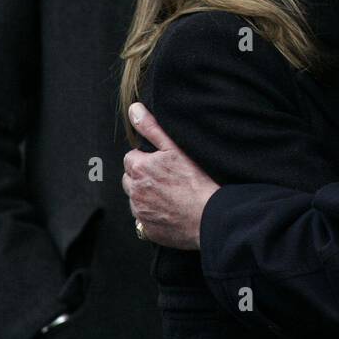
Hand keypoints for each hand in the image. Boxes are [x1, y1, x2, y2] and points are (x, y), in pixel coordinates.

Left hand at [121, 102, 219, 249]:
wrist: (208, 216)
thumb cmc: (196, 180)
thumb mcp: (175, 148)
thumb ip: (151, 127)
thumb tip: (134, 109)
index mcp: (139, 168)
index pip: (131, 158)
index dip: (148, 159)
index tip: (164, 164)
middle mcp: (135, 191)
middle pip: (130, 179)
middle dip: (143, 177)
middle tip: (167, 178)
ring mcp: (140, 212)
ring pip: (136, 199)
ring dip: (146, 196)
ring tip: (170, 195)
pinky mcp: (147, 229)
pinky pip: (142, 220)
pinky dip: (151, 215)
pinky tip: (169, 211)